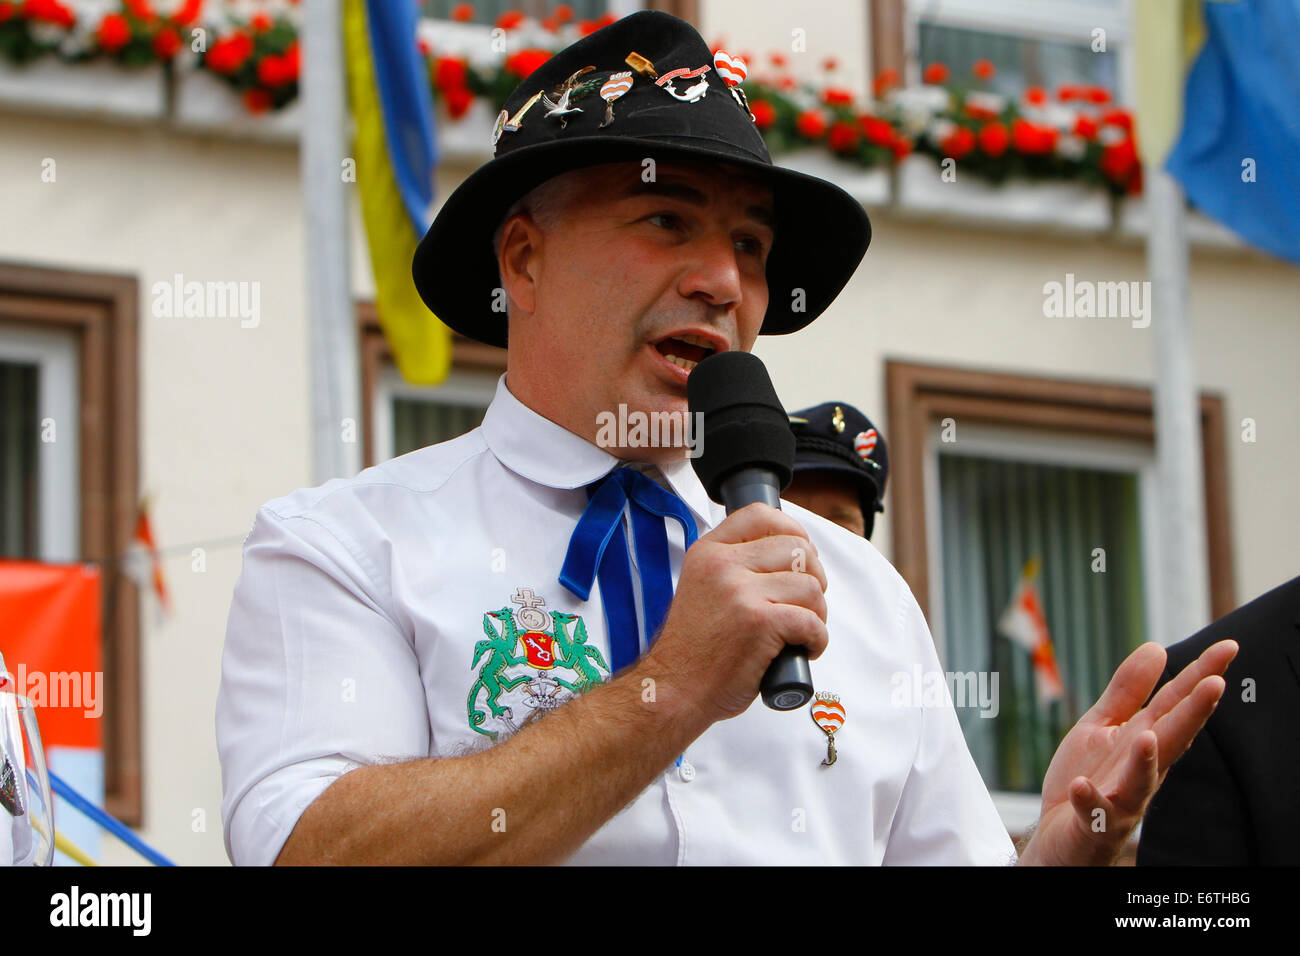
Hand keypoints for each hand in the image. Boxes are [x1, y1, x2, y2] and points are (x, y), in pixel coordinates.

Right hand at [641, 502, 828, 722]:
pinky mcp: (759, 623)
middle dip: (814, 577)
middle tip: (804, 603)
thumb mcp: (701, 587)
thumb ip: (733, 566)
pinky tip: (803, 649)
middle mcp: (723, 565)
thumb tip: (788, 554)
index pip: (760, 515)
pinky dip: (817, 639)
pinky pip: (812, 621)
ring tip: (800, 631)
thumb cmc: (694, 648)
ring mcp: (741, 592)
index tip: (800, 555)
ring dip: (817, 613)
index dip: (792, 530)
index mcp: (709, 552)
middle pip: (797, 549)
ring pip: (811, 586)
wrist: (674, 690)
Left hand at [1018, 638, 1237, 865]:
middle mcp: (1141, 768)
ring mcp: (1121, 798)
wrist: (1062, 835)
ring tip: (1147, 736)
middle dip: (1193, 714)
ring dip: (1145, 761)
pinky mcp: (1094, 822)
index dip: (1201, 676)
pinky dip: (1089, 800)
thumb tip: (1158, 648)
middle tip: (1216, 683)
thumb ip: (1128, 691)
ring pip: (1140, 781)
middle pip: (1171, 738)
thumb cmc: (1088, 777)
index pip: (1176, 704)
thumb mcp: (1103, 725)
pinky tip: (1081, 785)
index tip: (1227, 647)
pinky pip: (1093, 812)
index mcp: (1145, 739)